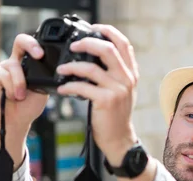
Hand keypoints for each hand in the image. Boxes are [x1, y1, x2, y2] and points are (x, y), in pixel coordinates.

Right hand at [0, 33, 48, 136]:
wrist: (17, 120)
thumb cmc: (29, 105)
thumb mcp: (42, 90)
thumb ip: (44, 77)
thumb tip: (54, 69)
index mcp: (29, 64)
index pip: (33, 46)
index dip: (38, 44)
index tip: (43, 54)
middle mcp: (16, 62)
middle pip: (20, 41)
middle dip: (30, 44)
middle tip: (39, 55)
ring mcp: (4, 67)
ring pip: (14, 66)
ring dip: (20, 84)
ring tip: (20, 97)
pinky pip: (5, 76)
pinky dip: (11, 89)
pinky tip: (12, 96)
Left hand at [56, 24, 139, 165]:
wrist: (119, 139)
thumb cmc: (116, 115)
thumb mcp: (122, 91)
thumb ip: (116, 73)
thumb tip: (95, 54)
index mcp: (131, 74)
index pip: (123, 44)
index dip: (108, 32)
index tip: (93, 29)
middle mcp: (127, 79)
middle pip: (108, 49)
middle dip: (87, 43)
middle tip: (73, 46)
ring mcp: (118, 90)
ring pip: (91, 68)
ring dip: (71, 67)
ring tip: (62, 70)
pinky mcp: (106, 101)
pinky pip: (82, 87)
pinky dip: (69, 86)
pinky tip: (63, 89)